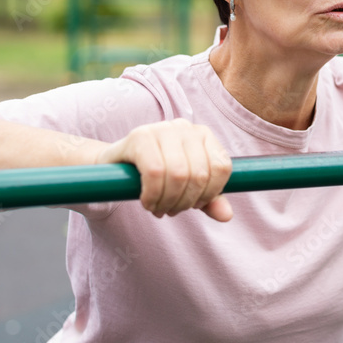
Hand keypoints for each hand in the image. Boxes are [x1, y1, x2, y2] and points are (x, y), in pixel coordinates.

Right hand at [96, 119, 232, 220]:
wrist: (115, 165)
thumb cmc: (157, 176)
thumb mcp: (186, 188)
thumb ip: (208, 199)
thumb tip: (226, 215)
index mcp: (203, 135)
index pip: (221, 167)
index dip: (209, 194)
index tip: (195, 205)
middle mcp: (185, 127)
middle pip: (198, 174)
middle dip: (185, 202)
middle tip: (172, 211)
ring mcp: (162, 128)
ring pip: (178, 174)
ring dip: (168, 201)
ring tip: (159, 208)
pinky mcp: (139, 136)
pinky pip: (155, 172)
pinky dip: (153, 194)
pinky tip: (147, 201)